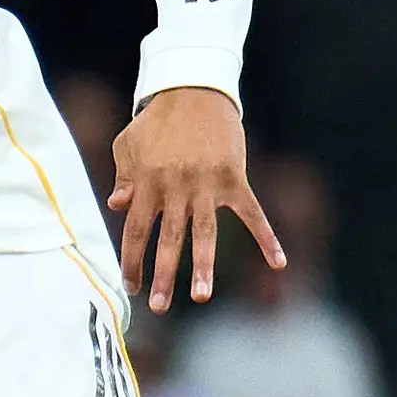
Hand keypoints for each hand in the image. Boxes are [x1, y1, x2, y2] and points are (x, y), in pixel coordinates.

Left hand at [111, 86, 282, 313]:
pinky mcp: (235, 179)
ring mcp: (207, 185)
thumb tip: (118, 208)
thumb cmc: (157, 121)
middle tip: (160, 307)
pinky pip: (252, 214)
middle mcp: (176, 187)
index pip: (136, 230)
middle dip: (164, 275)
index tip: (131, 287)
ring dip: (204, 265)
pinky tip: (279, 263)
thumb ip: (125, 178)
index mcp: (147, 183)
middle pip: (168, 239)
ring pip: (205, 233)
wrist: (195, 90)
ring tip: (202, 296)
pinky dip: (267, 238)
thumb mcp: (129, 146)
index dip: (132, 260)